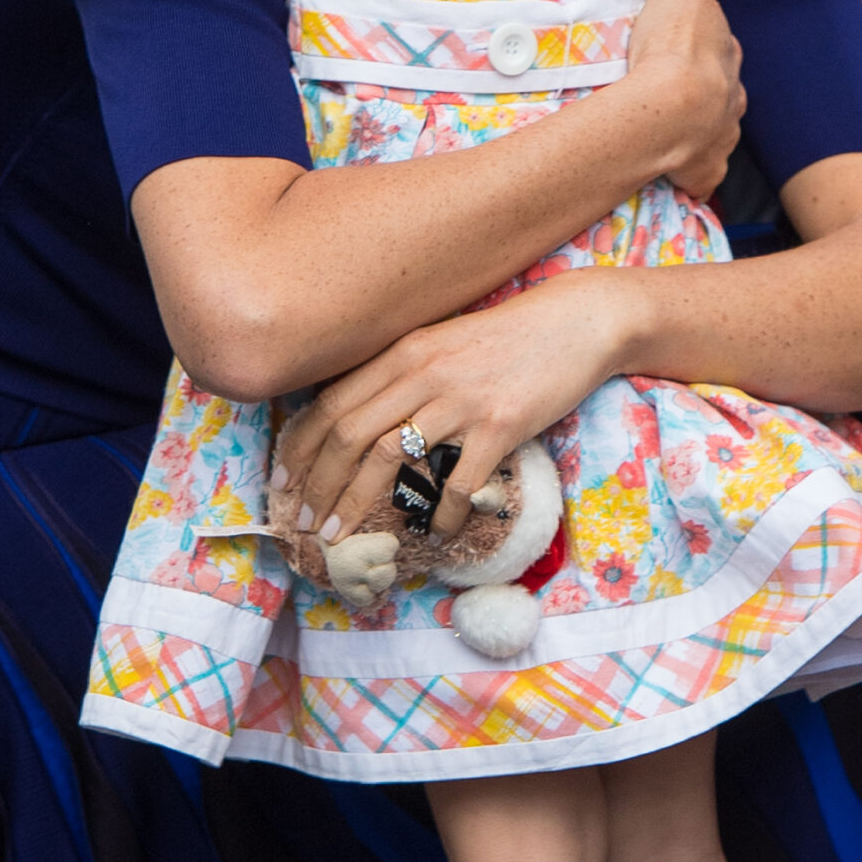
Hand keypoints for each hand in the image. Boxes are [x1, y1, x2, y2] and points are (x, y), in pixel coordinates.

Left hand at [272, 272, 626, 548]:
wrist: (577, 322)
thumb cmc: (508, 338)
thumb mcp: (442, 343)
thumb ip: (401, 373)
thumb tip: (357, 420)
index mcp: (403, 351)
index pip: (331, 402)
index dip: (300, 447)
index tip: (284, 482)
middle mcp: (423, 371)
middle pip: (348, 434)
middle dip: (317, 486)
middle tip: (304, 524)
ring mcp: (462, 399)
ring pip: (388, 457)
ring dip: (356, 505)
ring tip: (341, 538)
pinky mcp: (501, 425)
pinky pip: (458, 481)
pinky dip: (438, 515)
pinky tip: (433, 534)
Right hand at [624, 0, 744, 199]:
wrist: (669, 108)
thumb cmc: (676, 43)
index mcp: (729, 55)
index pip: (721, 45)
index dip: (701, 41)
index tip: (680, 41)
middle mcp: (734, 97)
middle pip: (722, 89)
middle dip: (705, 87)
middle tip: (670, 85)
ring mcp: (722, 137)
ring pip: (717, 130)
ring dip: (700, 128)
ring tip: (669, 128)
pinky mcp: (706, 171)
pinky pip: (702, 173)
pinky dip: (692, 172)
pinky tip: (675, 170)